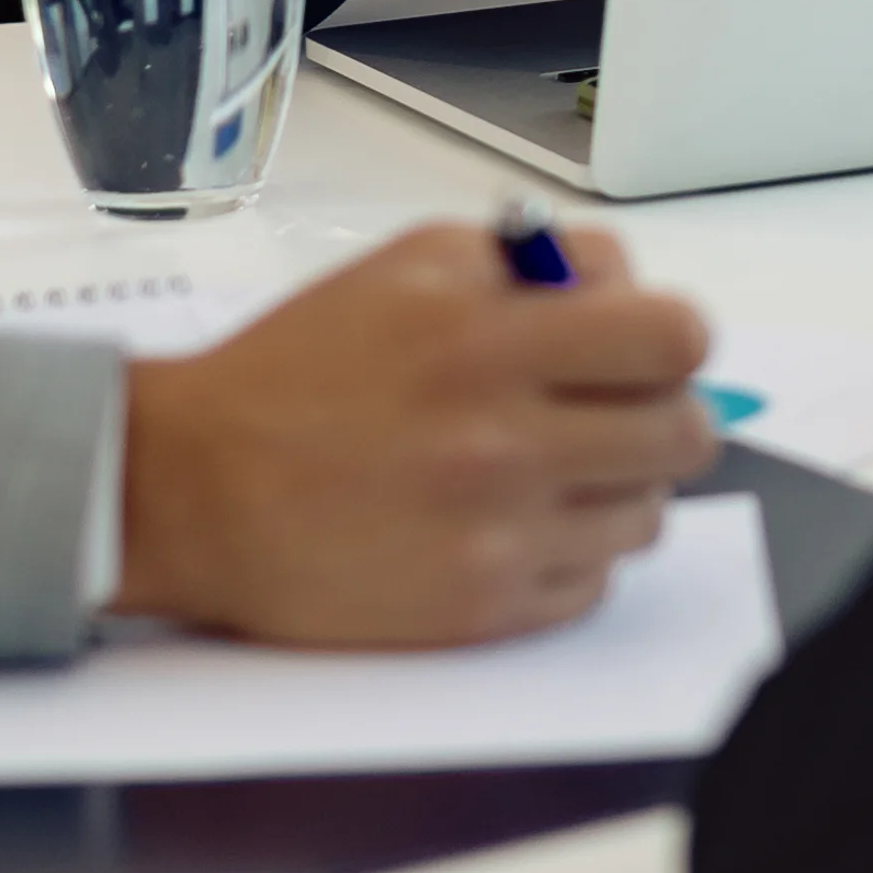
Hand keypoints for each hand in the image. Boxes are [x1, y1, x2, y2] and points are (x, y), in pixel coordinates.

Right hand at [111, 217, 722, 644]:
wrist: (190, 490)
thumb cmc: (296, 372)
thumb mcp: (411, 265)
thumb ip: (534, 260)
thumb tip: (625, 289)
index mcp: (489, 342)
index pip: (674, 339)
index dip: (668, 338)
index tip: (639, 347)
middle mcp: (505, 444)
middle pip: (683, 434)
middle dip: (656, 412)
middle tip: (604, 410)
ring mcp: (498, 537)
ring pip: (647, 514)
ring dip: (613, 486)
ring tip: (543, 468)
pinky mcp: (480, 612)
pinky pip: (594, 583)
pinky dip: (569, 552)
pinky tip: (509, 522)